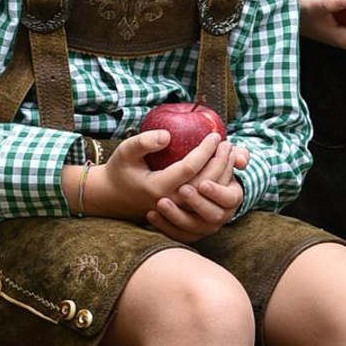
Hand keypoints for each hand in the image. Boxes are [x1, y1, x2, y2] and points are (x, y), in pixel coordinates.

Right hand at [82, 130, 249, 242]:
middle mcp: (171, 201)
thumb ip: (143, 142)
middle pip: (205, 182)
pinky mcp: (183, 211)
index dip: (205, 151)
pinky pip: (207, 200)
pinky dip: (220, 184)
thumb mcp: (126, 151)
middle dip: (220, 161)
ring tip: (231, 152)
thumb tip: (167, 136)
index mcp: (158, 187)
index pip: (190, 168)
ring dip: (224, 173)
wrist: (114, 196)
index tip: (215, 135)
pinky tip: (225, 167)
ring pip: (209, 194)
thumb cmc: (121, 169)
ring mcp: (178, 209)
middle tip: (228, 142)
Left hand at [146, 138, 251, 242]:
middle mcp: (221, 215)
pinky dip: (165, 226)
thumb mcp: (228, 158)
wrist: (200, 186)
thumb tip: (241, 159)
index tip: (202, 184)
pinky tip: (151, 214)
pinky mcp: (188, 233)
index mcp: (232, 197)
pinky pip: (177, 235)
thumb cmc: (216, 166)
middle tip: (182, 190)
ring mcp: (204, 227)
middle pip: (211, 215)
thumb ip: (237, 155)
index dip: (216, 192)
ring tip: (161, 201)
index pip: (229, 198)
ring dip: (176, 216)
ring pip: (192, 228)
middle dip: (197, 203)